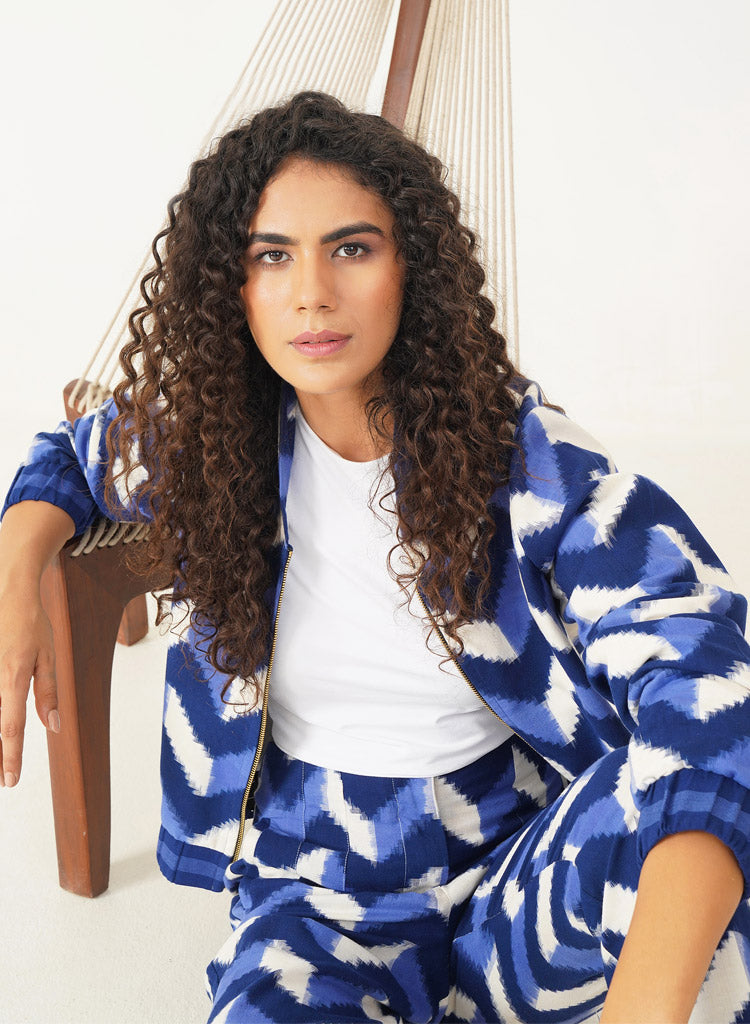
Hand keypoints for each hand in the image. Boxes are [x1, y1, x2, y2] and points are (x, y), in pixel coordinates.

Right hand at [0, 581, 59, 787]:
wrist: (9, 589)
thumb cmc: (32, 622)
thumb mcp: (49, 655)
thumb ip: (48, 691)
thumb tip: (53, 725)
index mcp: (13, 677)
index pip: (10, 727)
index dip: (11, 757)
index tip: (11, 780)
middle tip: (3, 778)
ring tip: (1, 758)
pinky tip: (1, 719)